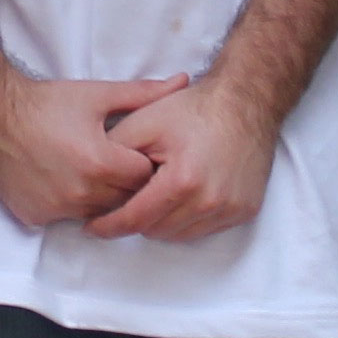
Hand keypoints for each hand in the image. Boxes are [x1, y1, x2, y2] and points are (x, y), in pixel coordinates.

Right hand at [0, 67, 175, 231]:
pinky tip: (63, 180)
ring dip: (100, 196)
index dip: (144, 163)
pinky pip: (66, 217)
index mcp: (100, 162)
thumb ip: (143, 94)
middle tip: (115, 161)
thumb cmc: (45, 103)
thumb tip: (182, 82)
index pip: (145, 177)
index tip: (136, 152)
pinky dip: (70, 204)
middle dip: (125, 183)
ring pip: (97, 212)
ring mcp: (55, 208)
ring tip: (90, 170)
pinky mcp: (34, 217)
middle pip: (124, 199)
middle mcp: (80, 192)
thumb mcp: (96, 94)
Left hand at [90, 72, 278, 243]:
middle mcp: (209, 202)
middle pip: (156, 231)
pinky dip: (189, 220)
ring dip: (163, 221)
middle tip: (130, 198)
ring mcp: (231, 209)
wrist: (244, 101)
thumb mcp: (143, 123)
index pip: (136, 219)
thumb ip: (114, 155)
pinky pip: (205, 229)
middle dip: (138, 218)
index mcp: (182, 181)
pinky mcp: (245, 211)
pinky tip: (183, 196)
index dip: (109, 225)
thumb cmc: (191, 110)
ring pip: (180, 235)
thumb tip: (95, 186)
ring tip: (157, 194)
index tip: (91, 227)